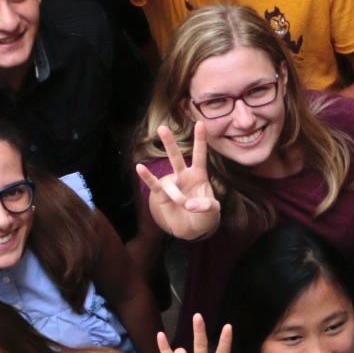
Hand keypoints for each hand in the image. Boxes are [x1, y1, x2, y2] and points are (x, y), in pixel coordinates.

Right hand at [136, 124, 221, 241]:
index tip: (200, 123)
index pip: (199, 155)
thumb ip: (205, 205)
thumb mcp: (213, 210)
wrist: (193, 229)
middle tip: (162, 128)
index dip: (200, 140)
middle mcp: (183, 176)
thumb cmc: (205, 215)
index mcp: (199, 174)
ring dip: (178, 196)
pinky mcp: (162, 195)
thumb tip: (189, 205)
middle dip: (169, 143)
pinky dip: (147, 177)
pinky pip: (154, 185)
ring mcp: (172, 184)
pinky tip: (140, 168)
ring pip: (171, 184)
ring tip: (186, 206)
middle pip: (176, 157)